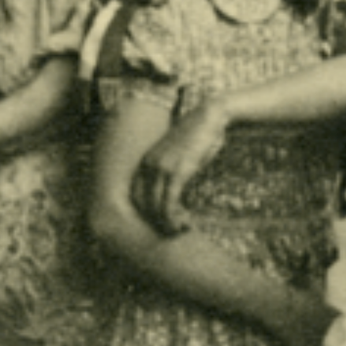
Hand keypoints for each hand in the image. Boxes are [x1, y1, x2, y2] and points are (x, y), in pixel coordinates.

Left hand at [129, 100, 229, 235]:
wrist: (210, 116)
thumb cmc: (199, 136)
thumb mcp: (179, 156)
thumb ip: (171, 172)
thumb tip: (173, 193)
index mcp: (146, 161)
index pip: (135, 195)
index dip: (146, 213)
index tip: (162, 221)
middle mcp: (148, 165)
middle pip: (142, 204)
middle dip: (155, 222)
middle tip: (172, 230)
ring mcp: (161, 168)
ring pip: (154, 207)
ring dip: (166, 224)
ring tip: (180, 230)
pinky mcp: (177, 172)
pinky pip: (168, 203)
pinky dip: (173, 218)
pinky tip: (184, 224)